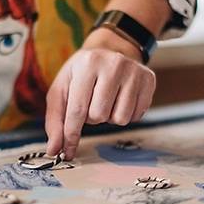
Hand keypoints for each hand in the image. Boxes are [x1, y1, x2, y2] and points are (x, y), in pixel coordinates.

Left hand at [45, 29, 155, 159]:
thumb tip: (54, 150)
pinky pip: (135, 116)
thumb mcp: (61, 90)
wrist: (111, 50)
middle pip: (99, 116)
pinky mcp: (149, 80)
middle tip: (91, 103)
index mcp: (87, 64)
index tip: (65, 153)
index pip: (78, 110)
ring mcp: (134, 71)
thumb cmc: (81, 74)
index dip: (71, 136)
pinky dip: (125, 114)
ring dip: (109, 117)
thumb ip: (55, 121)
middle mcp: (113, 64)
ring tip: (106, 100)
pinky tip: (120, 99)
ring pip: (120, 119)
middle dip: (92, 118)